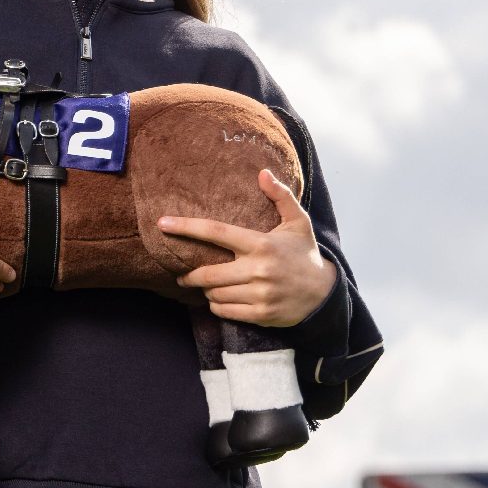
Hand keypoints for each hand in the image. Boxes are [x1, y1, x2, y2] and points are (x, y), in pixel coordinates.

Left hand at [157, 169, 336, 325]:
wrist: (324, 294)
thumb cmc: (304, 254)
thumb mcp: (298, 222)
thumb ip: (280, 196)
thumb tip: (262, 172)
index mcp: (261, 244)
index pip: (216, 232)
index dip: (186, 227)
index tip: (163, 224)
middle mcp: (258, 270)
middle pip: (207, 273)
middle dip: (190, 275)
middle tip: (183, 274)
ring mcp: (259, 294)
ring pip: (214, 294)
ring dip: (205, 290)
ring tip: (207, 286)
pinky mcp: (260, 314)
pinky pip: (224, 310)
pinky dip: (216, 305)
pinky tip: (219, 299)